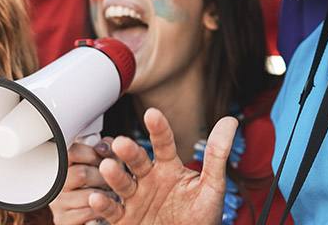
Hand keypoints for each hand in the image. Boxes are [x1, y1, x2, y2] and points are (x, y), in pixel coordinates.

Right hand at [51, 137, 116, 224]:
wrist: (99, 214)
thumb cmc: (100, 185)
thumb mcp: (105, 163)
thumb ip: (105, 150)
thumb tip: (104, 144)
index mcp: (64, 164)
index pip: (72, 152)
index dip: (92, 154)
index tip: (103, 158)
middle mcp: (57, 183)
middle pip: (81, 173)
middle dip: (103, 176)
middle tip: (110, 180)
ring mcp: (58, 203)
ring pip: (88, 195)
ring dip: (106, 195)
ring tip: (110, 194)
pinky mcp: (63, 220)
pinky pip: (89, 213)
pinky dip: (103, 210)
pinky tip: (104, 208)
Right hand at [88, 108, 238, 223]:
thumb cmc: (202, 219)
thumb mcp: (212, 187)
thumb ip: (217, 155)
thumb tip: (230, 120)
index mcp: (169, 168)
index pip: (164, 144)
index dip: (158, 129)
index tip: (152, 113)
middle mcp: (149, 180)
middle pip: (137, 161)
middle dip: (128, 152)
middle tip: (121, 143)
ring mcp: (135, 199)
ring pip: (122, 183)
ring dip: (113, 175)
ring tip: (109, 167)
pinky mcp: (124, 219)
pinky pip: (112, 211)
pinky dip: (103, 205)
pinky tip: (97, 198)